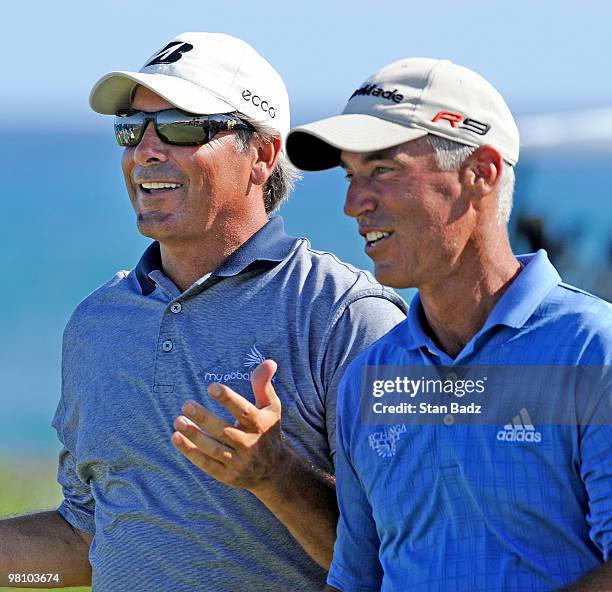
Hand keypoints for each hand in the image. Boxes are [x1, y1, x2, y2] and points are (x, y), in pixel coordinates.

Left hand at [171, 359, 287, 493]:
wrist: (275, 472)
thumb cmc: (268, 431)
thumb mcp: (271, 407)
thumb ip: (264, 384)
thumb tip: (268, 361)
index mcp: (260, 424)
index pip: (243, 411)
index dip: (228, 399)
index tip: (212, 387)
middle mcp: (250, 444)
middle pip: (224, 431)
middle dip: (204, 418)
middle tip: (186, 404)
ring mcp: (238, 462)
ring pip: (213, 449)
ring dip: (194, 435)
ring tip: (178, 420)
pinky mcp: (227, 475)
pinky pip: (206, 464)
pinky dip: (190, 452)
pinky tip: (176, 438)